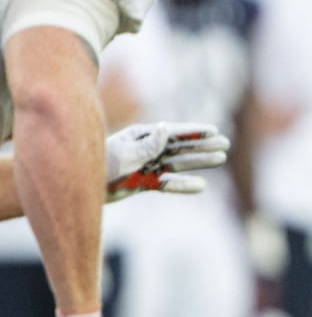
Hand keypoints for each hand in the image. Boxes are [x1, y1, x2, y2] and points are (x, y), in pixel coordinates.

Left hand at [104, 122, 230, 201]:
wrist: (80, 186)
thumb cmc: (99, 165)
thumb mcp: (125, 154)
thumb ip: (148, 145)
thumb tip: (166, 129)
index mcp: (140, 136)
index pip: (172, 133)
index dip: (194, 133)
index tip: (213, 131)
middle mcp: (146, 149)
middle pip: (180, 147)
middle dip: (203, 146)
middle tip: (226, 144)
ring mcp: (145, 165)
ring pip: (178, 163)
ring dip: (199, 162)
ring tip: (221, 159)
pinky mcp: (143, 182)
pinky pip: (168, 183)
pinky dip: (184, 185)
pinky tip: (201, 186)